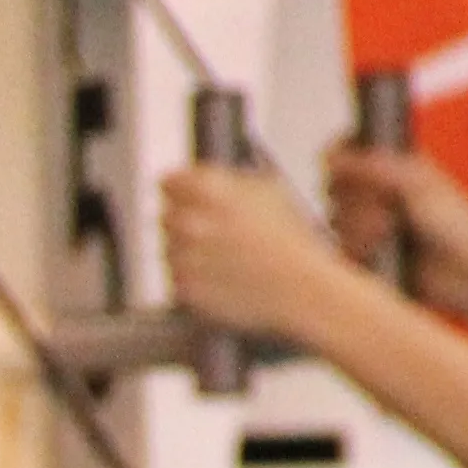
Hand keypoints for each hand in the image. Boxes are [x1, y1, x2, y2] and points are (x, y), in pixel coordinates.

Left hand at [160, 161, 364, 340]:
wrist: (300, 288)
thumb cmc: (291, 240)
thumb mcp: (268, 191)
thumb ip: (228, 182)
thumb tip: (204, 179)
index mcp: (207, 190)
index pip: (168, 182)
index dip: (182, 191)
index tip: (190, 199)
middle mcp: (188, 221)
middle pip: (166, 216)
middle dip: (186, 222)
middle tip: (217, 235)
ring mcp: (182, 257)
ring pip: (170, 249)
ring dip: (189, 252)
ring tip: (227, 259)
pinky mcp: (184, 288)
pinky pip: (177, 279)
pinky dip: (194, 280)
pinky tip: (223, 278)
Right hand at [322, 138, 467, 267]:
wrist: (463, 273)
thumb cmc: (454, 223)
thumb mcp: (415, 183)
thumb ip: (372, 166)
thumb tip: (330, 158)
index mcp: (394, 167)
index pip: (349, 148)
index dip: (338, 153)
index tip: (334, 163)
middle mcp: (378, 193)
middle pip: (334, 183)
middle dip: (354, 195)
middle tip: (384, 204)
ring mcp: (368, 224)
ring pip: (335, 217)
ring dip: (359, 223)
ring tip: (390, 230)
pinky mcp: (363, 254)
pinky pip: (339, 246)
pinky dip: (357, 246)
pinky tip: (380, 248)